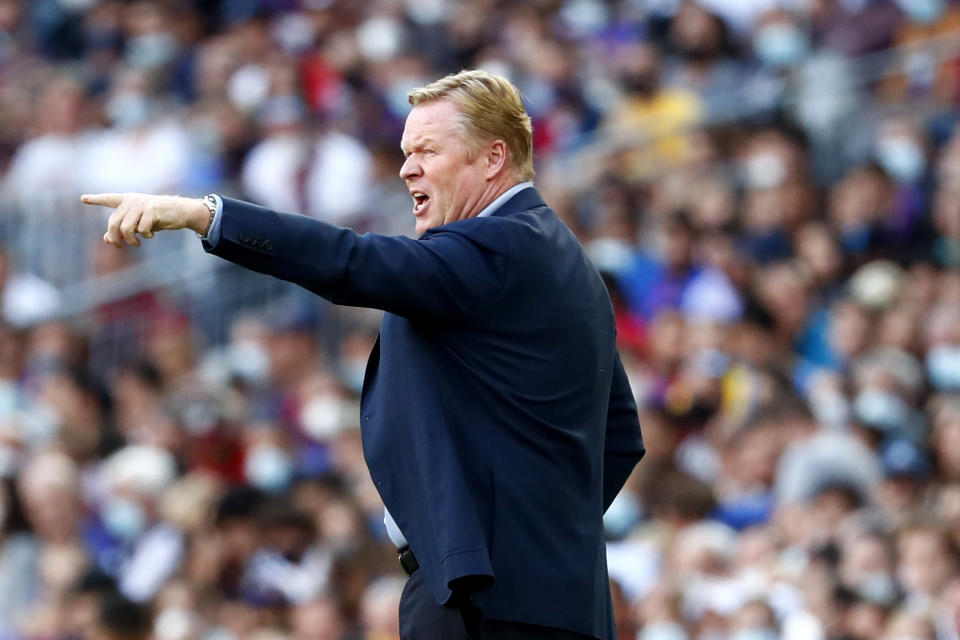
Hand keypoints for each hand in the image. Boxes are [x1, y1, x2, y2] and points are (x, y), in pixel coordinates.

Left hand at [81, 192, 210, 246]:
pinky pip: (141, 230)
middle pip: (113, 223)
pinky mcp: (151, 210)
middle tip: (120, 246)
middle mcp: (132, 201)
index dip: (96, 199)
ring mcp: (141, 205)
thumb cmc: (159, 218)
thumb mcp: (139, 223)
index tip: (83, 198)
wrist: (181, 211)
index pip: (109, 199)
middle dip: (115, 237)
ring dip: (131, 240)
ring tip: (138, 243)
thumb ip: (123, 229)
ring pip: (126, 228)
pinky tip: (151, 235)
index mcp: (128, 200)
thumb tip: (107, 239)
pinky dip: (145, 236)